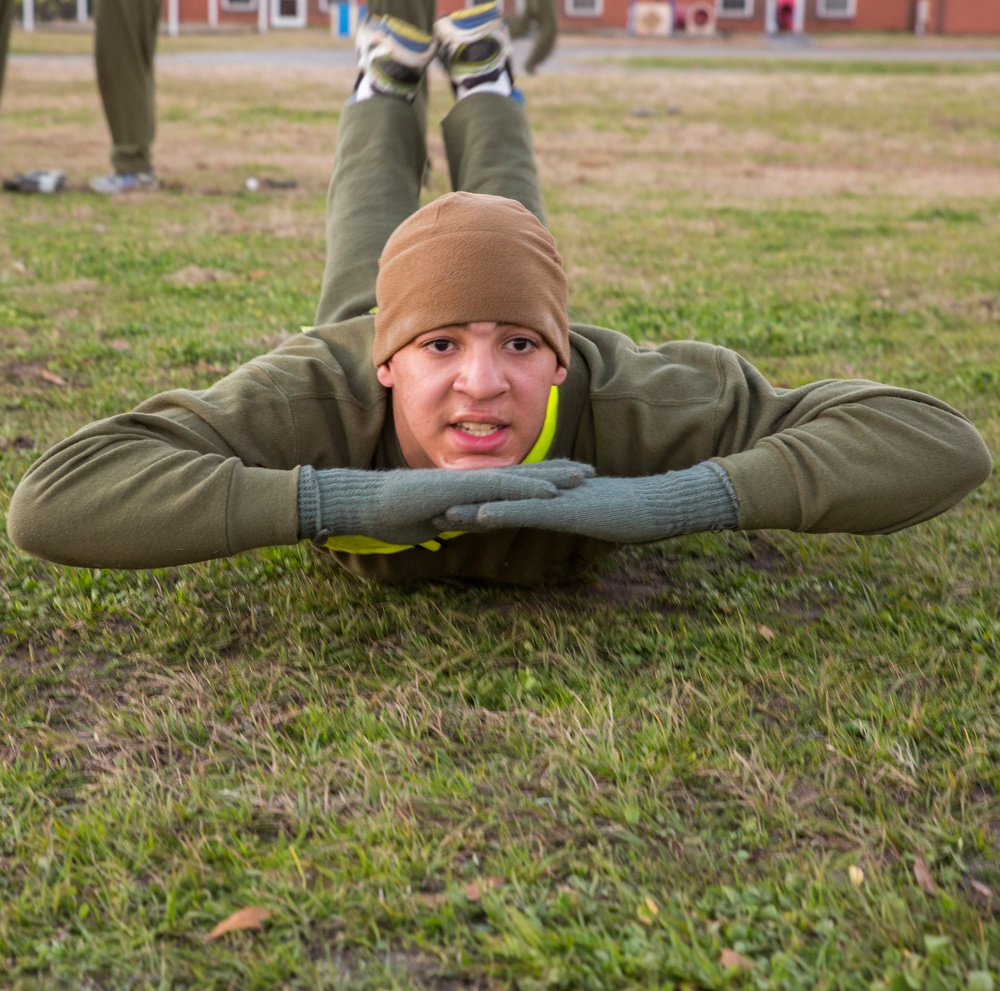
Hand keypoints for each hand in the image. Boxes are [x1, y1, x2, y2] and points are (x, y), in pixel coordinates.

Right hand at [299, 460, 594, 545]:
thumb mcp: (431, 524)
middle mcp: (474, 481)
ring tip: (584, 477)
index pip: (513, 484)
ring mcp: (469, 481)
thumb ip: (450, 522)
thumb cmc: (391, 516)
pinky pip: (501, 488)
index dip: (540, 480)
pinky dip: (528, 488)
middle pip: (525, 475)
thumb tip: (458, 530)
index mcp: (470, 490)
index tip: (566, 481)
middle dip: (559, 473)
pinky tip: (552, 492)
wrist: (364, 505)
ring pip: (520, 477)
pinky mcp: (462, 488)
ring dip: (554, 477)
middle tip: (590, 472)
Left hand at [438, 463, 738, 543]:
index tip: (447, 511)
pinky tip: (478, 516)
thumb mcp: (592, 518)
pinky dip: (501, 512)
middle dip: (463, 503)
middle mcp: (547, 492)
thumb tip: (556, 524)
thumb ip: (570, 517)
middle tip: (428, 511)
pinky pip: (527, 511)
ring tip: (439, 515)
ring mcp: (555, 498)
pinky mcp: (566, 508)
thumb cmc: (631, 514)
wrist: (660, 504)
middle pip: (496, 496)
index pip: (506, 499)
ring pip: (505, 501)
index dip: (476, 504)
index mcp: (550, 495)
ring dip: (470, 508)